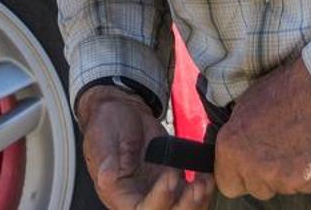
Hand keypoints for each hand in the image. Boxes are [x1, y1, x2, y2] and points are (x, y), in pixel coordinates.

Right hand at [76, 88, 213, 209]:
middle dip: (184, 206)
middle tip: (197, 187)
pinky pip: (189, 195)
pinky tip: (207, 176)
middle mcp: (139, 199)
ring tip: (206, 182)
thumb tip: (106, 177)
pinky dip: (202, 191)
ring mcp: (157, 192)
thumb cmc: (107, 123)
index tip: (171, 176)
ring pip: (180, 209)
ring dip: (196, 202)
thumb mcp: (102, 137)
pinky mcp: (171, 182)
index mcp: (119, 194)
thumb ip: (106, 158)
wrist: (122, 111)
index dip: (159, 199)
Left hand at [213, 56, 310, 200]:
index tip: (248, 166)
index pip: (227, 185)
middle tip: (278, 149)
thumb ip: (236, 136)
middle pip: (255, 189)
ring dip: (285, 175)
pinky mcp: (304, 182)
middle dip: (264, 176)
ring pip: (279, 188)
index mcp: (230, 148)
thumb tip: (235, 150)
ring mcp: (278, 177)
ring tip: (295, 144)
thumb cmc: (282, 90)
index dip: (239, 176)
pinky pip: (303, 186)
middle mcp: (250, 167)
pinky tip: (309, 148)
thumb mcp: (244, 107)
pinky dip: (308, 173)